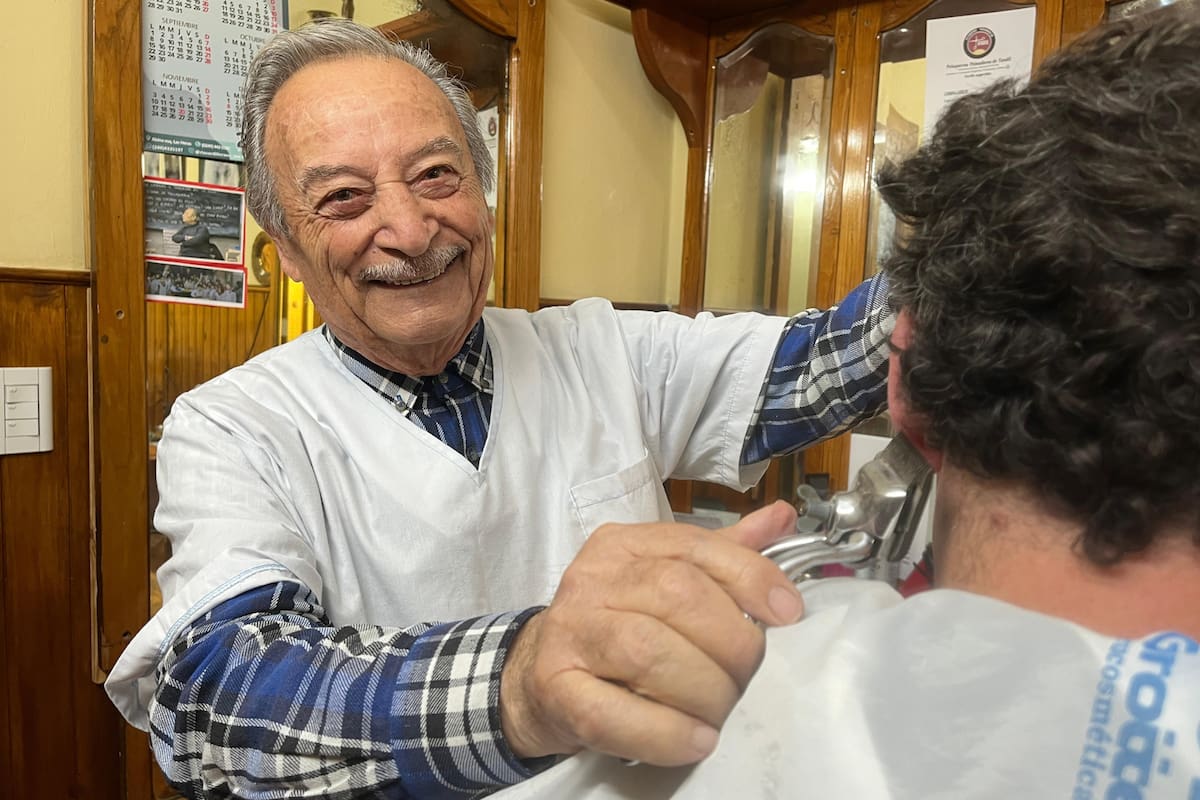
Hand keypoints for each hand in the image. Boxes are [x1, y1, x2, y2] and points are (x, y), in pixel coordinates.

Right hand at [500, 501, 801, 765]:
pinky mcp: (555, 687)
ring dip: (703, 690)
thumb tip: (781, 518)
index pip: (696, 546)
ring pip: (648, 651)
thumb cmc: (615, 628)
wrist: (537, 676)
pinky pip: (614, 713)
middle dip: (731, 643)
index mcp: (624, 545)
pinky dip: (666, 732)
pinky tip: (694, 739)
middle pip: (678, 595)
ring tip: (719, 711)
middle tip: (746, 677)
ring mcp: (569, 632)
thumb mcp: (665, 580)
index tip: (787, 613)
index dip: (750, 578)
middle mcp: (592, 579)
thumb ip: (722, 554)